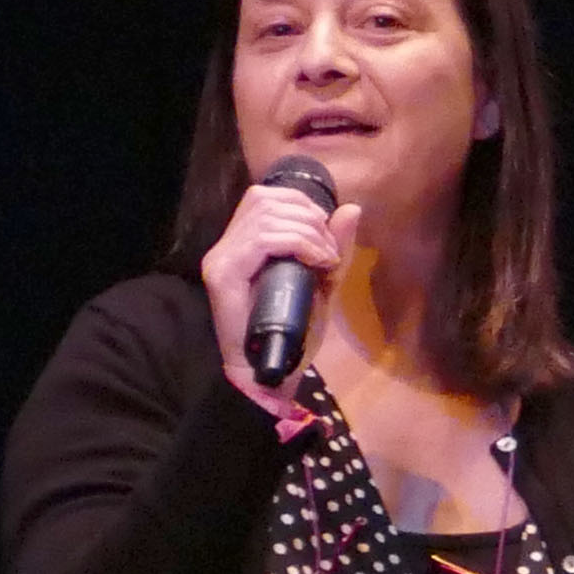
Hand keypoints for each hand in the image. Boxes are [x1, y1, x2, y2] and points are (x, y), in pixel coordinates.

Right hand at [196, 174, 362, 424]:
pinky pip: (262, 239)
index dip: (303, 205)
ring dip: (308, 233)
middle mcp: (225, 245)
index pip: (266, 196)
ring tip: (325, 261)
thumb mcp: (322, 283)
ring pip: (267, 216)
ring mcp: (221, 258)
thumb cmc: (294, 334)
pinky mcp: (223, 274)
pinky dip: (298, 244)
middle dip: (310, 219)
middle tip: (329, 253)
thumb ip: (334, 247)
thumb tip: (351, 208)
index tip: (327, 238)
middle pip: (267, 199)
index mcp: (242, 243)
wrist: (273, 377)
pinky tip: (317, 263)